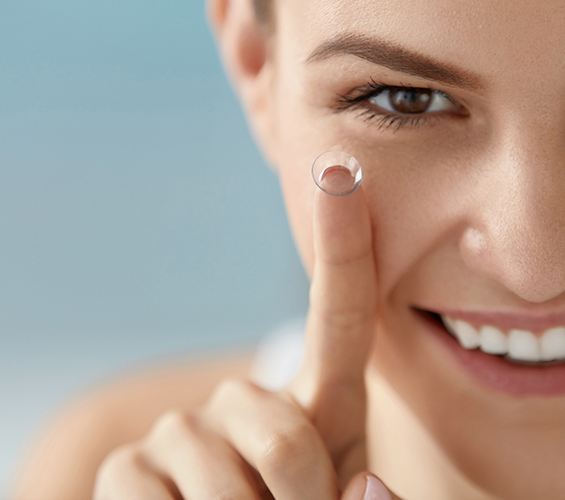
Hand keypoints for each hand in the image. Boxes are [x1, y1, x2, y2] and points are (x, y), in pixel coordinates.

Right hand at [94, 179, 403, 498]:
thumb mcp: (346, 497)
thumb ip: (363, 494)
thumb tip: (362, 484)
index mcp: (326, 404)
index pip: (339, 318)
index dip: (342, 246)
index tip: (342, 172)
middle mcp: (251, 400)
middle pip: (286, 440)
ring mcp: (185, 429)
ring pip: (224, 482)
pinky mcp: (126, 467)